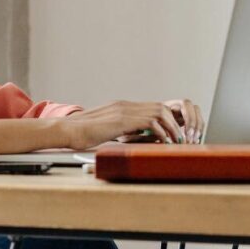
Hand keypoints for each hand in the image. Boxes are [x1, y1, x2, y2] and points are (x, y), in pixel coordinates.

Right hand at [62, 99, 202, 148]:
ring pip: (160, 112)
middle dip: (175, 123)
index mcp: (123, 107)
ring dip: (172, 128)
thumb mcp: (107, 130)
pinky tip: (163, 143)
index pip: (153, 108)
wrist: (68, 130)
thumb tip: (137, 139)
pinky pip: (151, 122)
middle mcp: (126, 106)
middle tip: (181, 138)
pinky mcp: (123, 119)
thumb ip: (122, 131)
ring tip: (176, 142)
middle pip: (162, 107)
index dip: (168, 120)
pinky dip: (162, 133)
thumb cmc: (83, 134)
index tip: (175, 134)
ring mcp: (124, 110)